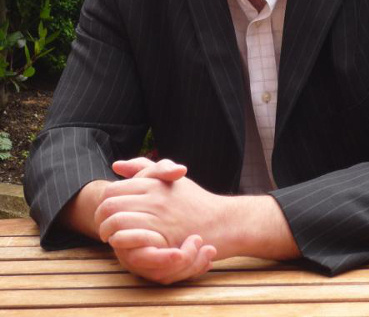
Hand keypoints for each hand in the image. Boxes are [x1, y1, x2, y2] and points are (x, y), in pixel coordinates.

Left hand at [94, 157, 218, 283]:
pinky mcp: (163, 236)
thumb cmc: (196, 202)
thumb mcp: (171, 180)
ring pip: (115, 221)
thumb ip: (145, 169)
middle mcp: (153, 196)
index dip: (104, 203)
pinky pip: (130, 238)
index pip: (113, 189)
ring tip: (111, 239)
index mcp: (154, 182)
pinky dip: (120, 242)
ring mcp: (158, 216)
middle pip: (110, 204)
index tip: (107, 213)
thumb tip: (117, 166)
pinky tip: (123, 247)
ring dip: (107, 232)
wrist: (223, 221)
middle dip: (101, 218)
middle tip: (104, 228)